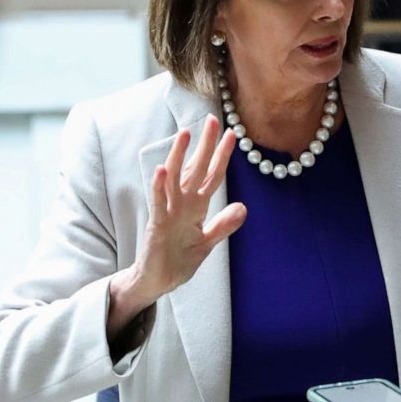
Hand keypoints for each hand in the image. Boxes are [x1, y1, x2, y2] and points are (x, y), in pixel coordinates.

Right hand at [108, 115, 246, 335]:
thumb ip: (223, 225)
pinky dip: (160, 187)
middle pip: (195, 169)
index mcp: (195, 207)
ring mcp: (168, 213)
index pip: (211, 176)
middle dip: (204, 146)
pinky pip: (159, 203)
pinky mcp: (157, 226)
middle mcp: (181, 204)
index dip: (222, 156)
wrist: (157, 282)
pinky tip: (161, 170)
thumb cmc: (178, 260)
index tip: (233, 134)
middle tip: (213, 119)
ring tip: (185, 134)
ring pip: (174, 179)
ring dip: (179, 157)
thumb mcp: (206, 243)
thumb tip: (243, 208)